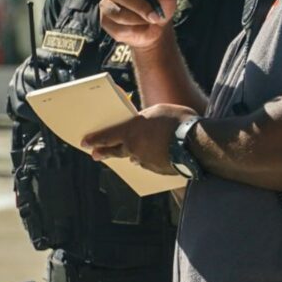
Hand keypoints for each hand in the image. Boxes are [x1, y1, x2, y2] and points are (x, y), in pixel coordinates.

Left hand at [81, 103, 196, 174]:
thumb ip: (144, 119)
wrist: (197, 144)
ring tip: (138, 150)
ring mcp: (145, 161)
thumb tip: (140, 124)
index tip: (85, 143)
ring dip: (134, 154)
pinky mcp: (157, 170)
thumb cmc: (178, 121)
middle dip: (104, 152)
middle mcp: (134, 148)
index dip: (94, 140)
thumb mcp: (158, 111)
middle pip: (115, 151)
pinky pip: (149, 164)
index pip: (107, 136)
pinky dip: (150, 158)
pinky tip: (158, 154)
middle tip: (95, 155)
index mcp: (131, 131)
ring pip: (135, 157)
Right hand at [98, 0, 177, 52]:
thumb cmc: (160, 2)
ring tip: (149, 20)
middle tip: (156, 16)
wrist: (156, 25)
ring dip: (139, 20)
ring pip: (120, 15)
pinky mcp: (106, 22)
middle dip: (140, 7)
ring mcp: (106, 5)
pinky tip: (140, 27)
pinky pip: (119, 29)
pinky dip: (135, 30)